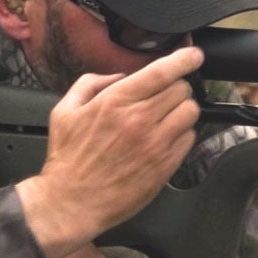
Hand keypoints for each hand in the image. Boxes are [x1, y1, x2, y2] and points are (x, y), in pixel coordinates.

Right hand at [16, 47, 203, 257]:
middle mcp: (140, 120)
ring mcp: (156, 144)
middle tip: (164, 94)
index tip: (193, 55)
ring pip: (190, 112)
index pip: (162, 71)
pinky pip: (189, 139)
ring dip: (182, 109)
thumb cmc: (68, 159)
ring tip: (166, 116)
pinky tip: (164, 138)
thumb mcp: (64, 111)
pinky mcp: (165, 165)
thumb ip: (90, 83)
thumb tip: (119, 77)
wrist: (72, 202)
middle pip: (181, 89)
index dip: (184, 59)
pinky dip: (182, 134)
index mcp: (116, 102)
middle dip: (176, 87)